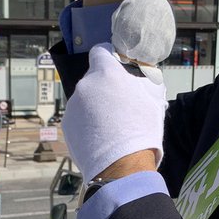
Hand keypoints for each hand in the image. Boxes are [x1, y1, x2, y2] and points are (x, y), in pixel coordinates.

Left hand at [61, 43, 166, 181]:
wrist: (122, 166)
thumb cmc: (142, 131)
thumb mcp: (153, 99)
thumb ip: (143, 81)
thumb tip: (141, 77)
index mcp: (106, 73)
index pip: (100, 51)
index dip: (108, 57)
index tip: (114, 65)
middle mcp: (85, 85)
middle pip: (93, 79)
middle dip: (104, 88)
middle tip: (118, 105)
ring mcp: (73, 105)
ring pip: (85, 100)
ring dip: (94, 107)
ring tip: (109, 126)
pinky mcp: (66, 124)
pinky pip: (78, 117)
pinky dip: (86, 123)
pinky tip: (100, 137)